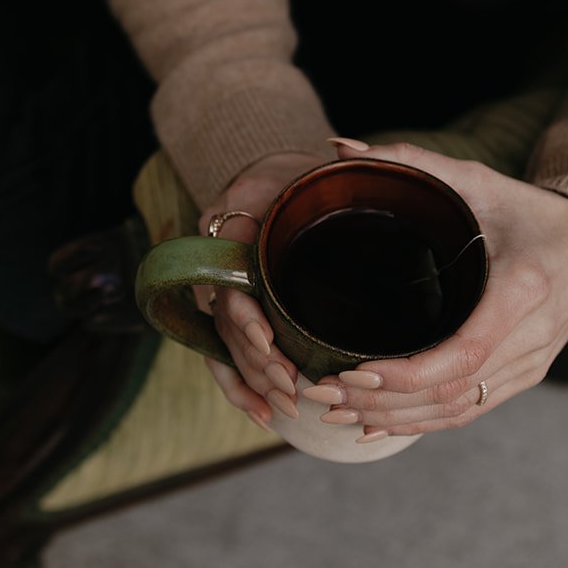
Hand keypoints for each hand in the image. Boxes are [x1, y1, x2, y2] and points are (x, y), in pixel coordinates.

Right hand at [194, 150, 328, 429]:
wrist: (287, 185)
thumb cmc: (301, 178)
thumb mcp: (305, 171)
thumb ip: (323, 168)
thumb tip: (344, 154)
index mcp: (234, 234)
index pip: (228, 288)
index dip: (246, 322)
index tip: (271, 345)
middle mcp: (223, 267)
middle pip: (226, 327)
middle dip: (256, 364)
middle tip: (291, 388)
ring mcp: (230, 292)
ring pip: (225, 348)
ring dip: (253, 382)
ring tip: (286, 407)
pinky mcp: (243, 314)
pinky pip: (228, 357)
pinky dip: (244, 387)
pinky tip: (267, 413)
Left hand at [304, 139, 567, 442]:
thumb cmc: (528, 210)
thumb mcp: (478, 181)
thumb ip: (412, 163)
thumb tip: (341, 151)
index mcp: (524, 289)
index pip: (463, 353)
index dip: (406, 374)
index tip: (354, 372)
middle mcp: (533, 336)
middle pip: (452, 391)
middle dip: (382, 400)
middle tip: (323, 392)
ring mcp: (531, 364)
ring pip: (458, 409)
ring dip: (394, 418)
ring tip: (335, 411)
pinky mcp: (524, 376)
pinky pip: (470, 410)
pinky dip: (420, 423)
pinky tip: (375, 423)